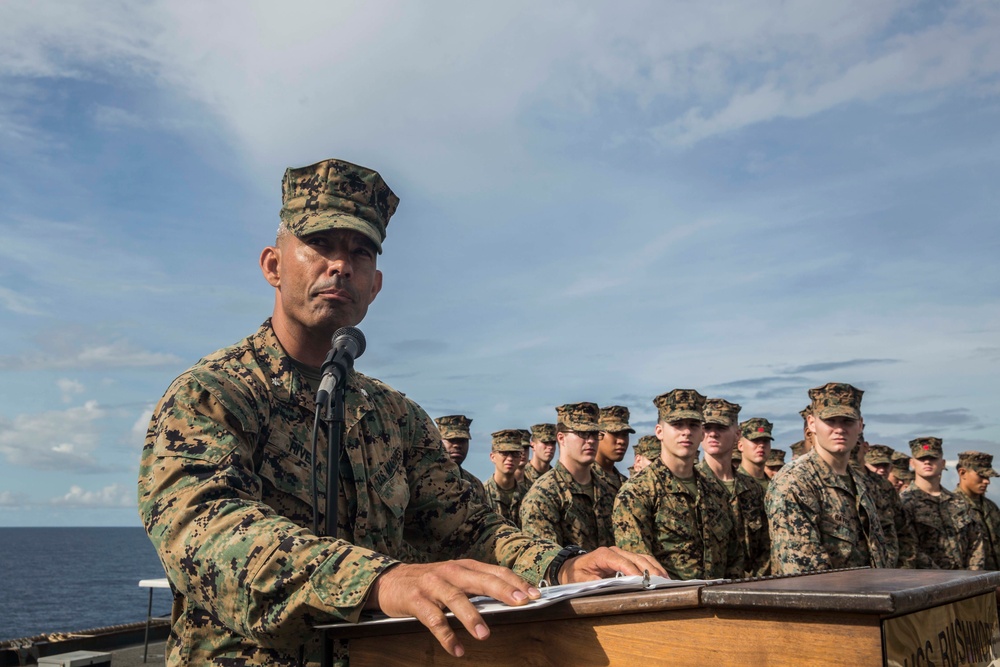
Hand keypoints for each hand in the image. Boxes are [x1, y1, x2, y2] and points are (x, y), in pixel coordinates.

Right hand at [365, 559, 539, 657]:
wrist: (390, 581)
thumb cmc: (429, 581)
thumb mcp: (454, 577)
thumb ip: (477, 586)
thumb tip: (510, 599)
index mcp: (464, 566)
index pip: (495, 572)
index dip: (515, 582)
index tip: (534, 595)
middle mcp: (450, 572)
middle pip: (480, 580)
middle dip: (502, 591)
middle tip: (520, 603)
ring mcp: (432, 585)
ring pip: (455, 599)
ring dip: (471, 617)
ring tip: (484, 635)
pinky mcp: (416, 600)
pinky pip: (433, 619)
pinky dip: (446, 636)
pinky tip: (457, 649)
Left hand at [558, 546, 666, 583]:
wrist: (572, 567)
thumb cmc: (576, 574)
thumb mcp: (580, 581)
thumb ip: (593, 583)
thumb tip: (609, 588)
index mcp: (602, 555)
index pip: (621, 561)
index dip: (632, 570)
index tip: (642, 581)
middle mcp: (614, 551)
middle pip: (636, 558)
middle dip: (649, 570)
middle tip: (660, 583)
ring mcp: (622, 554)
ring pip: (643, 558)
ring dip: (655, 568)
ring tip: (666, 581)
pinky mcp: (626, 559)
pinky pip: (643, 561)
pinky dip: (653, 568)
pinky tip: (662, 577)